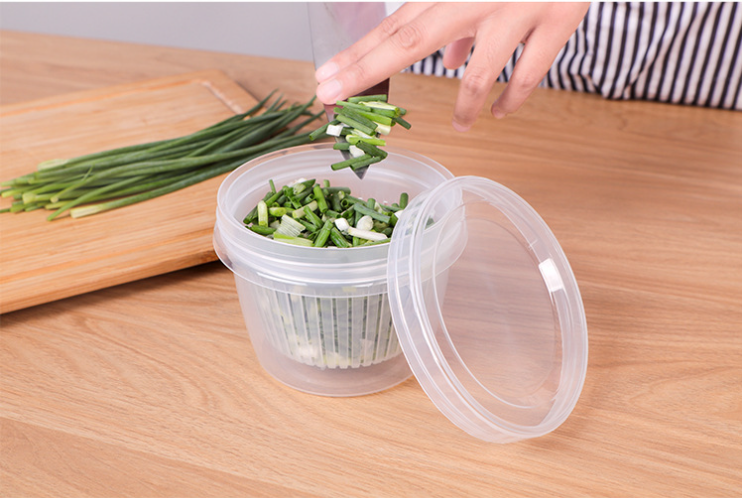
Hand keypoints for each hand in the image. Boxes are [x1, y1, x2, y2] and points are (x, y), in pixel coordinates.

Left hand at [315, 2, 588, 130]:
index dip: (359, 54)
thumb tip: (450, 59)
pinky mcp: (558, 19)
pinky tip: (500, 113)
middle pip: (411, 38)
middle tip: (334, 96)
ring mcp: (517, 8)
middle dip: (367, 69)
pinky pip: (529, 75)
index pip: (396, 22)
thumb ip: (460, 15)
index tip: (327, 79)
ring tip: (461, 126)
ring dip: (463, 107)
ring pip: (477, 72)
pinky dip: (512, 100)